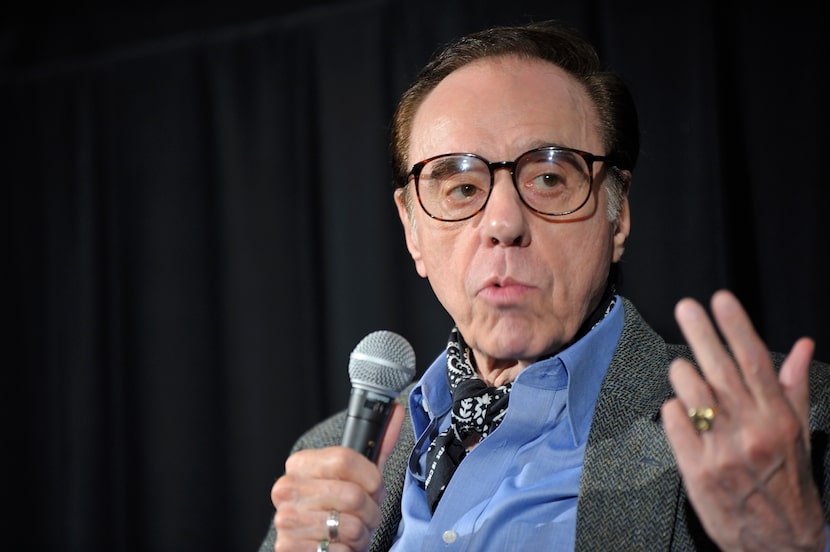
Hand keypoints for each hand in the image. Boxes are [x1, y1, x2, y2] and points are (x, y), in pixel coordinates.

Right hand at [270, 404, 404, 550]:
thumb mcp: (359, 477)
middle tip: (365, 516)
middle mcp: (286, 489)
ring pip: (349, 526)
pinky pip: (338, 551)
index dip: (370, 479)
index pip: (344, 459)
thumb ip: (378, 445)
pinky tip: (338, 547)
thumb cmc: (340, 511)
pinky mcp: (287, 549)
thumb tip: (397, 411)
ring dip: (360, 534)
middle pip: (352, 495)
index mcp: (300, 464)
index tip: (374, 488)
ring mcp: (285, 520)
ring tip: (351, 533)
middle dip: (370, 511)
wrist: (317, 548)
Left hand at [661, 290, 825, 550]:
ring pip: (691, 392)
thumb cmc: (788, 484)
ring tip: (685, 370)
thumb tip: (803, 346)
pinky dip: (674, 409)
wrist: (779, 545)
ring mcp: (722, 451)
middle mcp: (751, 432)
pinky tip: (681, 410)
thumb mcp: (798, 436)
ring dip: (683, 374)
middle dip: (701, 333)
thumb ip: (793, 388)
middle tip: (686, 307)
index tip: (721, 300)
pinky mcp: (696, 470)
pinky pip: (675, 422)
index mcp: (779, 420)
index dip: (736, 327)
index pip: (755, 363)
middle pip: (720, 370)